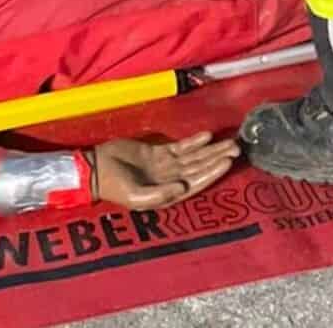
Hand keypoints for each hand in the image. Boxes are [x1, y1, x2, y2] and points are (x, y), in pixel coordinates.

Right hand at [90, 132, 239, 209]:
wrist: (95, 168)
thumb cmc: (113, 185)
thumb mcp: (135, 196)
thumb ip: (159, 194)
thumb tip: (183, 187)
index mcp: (168, 194)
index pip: (197, 182)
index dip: (213, 172)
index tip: (227, 162)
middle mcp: (171, 180)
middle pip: (200, 168)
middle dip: (218, 158)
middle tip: (236, 148)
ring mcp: (166, 165)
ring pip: (194, 157)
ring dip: (211, 150)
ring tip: (228, 142)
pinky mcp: (158, 152)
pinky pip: (180, 147)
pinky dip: (194, 142)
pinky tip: (206, 136)